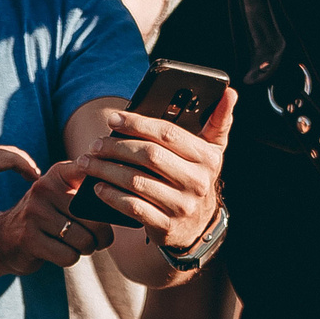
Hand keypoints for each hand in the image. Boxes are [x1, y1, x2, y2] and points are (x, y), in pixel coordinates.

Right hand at [0, 161, 114, 272]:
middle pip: (93, 217)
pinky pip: (68, 256)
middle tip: (99, 240)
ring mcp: (34, 213)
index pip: (91, 172)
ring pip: (83, 240)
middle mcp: (45, 188)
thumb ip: (90, 192)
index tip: (123, 192)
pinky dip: (70, 259)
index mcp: (58, 174)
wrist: (4, 239)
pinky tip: (61, 253)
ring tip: (77, 245)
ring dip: (86, 249)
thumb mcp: (62, 196)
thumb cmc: (48, 219)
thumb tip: (129, 200)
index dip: (111, 182)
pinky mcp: (28, 238)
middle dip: (102, 236)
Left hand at [78, 88, 235, 252]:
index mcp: (208, 157)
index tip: (112, 119)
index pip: (168, 134)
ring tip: (89, 162)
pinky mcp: (166, 226)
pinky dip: (112, 196)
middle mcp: (198, 182)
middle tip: (95, 144)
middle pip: (149, 156)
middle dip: (116, 147)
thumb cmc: (194, 177)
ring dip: (107, 170)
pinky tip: (98, 187)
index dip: (137, 124)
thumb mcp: (211, 151)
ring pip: (136, 182)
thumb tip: (230, 92)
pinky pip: (132, 207)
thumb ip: (219, 121)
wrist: (196, 226)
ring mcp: (182, 206)